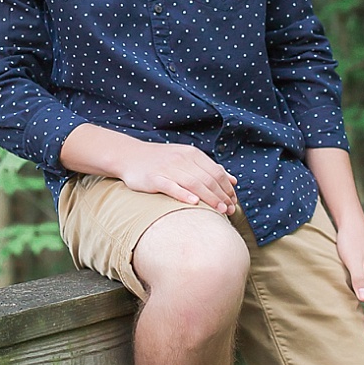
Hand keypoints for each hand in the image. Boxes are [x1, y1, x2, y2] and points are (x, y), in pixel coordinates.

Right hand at [120, 140, 237, 213]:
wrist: (129, 156)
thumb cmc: (161, 161)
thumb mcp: (187, 159)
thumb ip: (209, 169)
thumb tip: (233, 181)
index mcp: (192, 154)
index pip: (216, 172)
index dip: (227, 188)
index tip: (234, 201)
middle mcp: (182, 159)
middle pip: (207, 179)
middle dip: (222, 195)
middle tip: (230, 210)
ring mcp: (168, 168)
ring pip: (194, 183)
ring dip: (209, 198)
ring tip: (220, 210)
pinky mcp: (154, 178)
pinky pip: (171, 186)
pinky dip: (184, 194)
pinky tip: (194, 203)